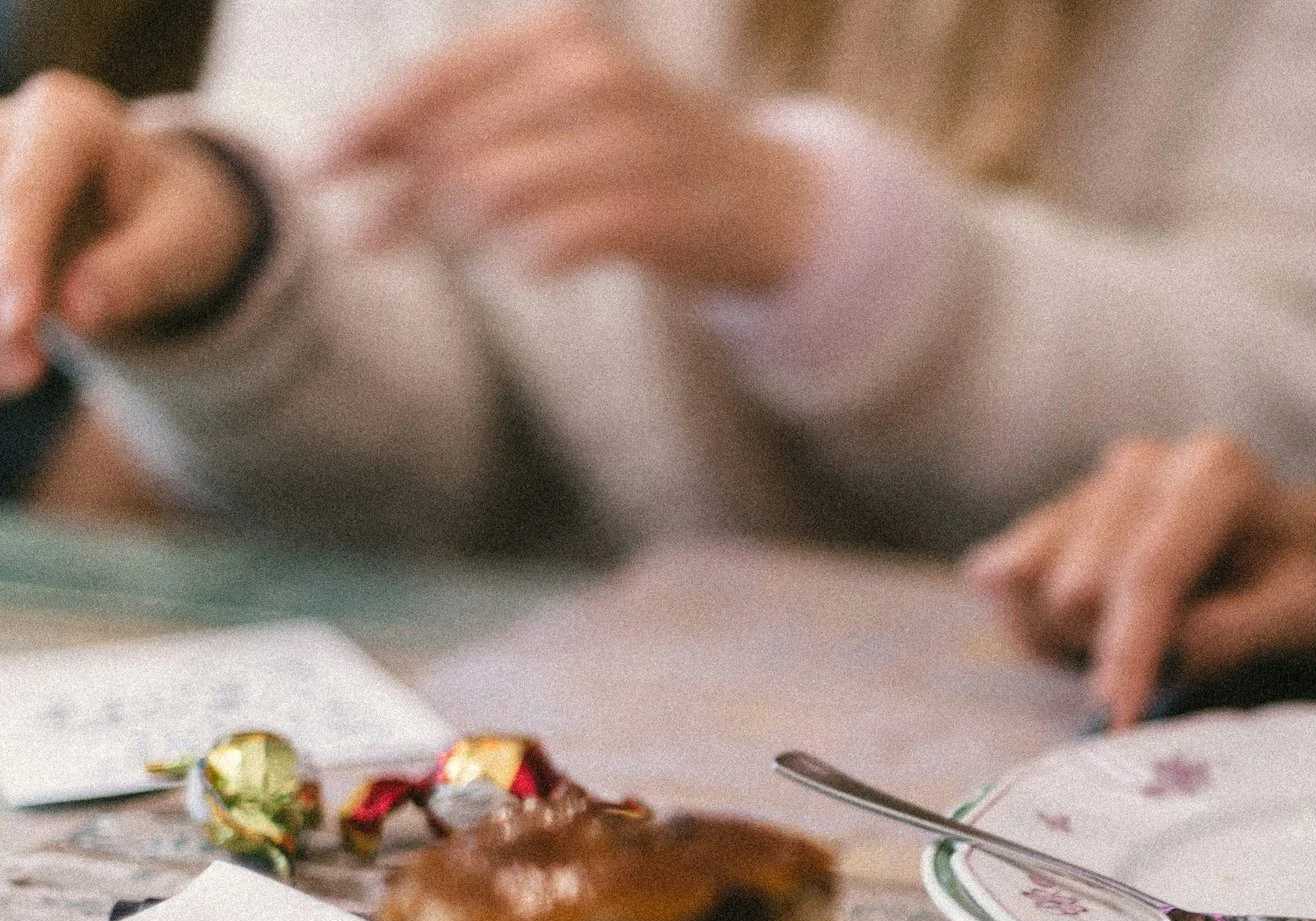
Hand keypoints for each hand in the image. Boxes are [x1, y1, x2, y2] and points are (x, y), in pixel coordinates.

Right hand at [0, 72, 257, 392]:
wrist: (155, 216)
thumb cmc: (176, 220)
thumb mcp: (184, 241)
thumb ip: (138, 270)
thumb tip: (79, 311)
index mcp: (66, 119)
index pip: (27, 187)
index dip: (14, 255)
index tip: (16, 320)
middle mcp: (3, 131)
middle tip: (24, 371)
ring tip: (17, 375)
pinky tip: (6, 372)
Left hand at [322, 3, 816, 290]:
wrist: (768, 194)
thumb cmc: (644, 149)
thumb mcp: (559, 103)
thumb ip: (467, 117)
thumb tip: (354, 154)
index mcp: (558, 33)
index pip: (433, 79)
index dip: (366, 128)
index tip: (319, 172)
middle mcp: (592, 74)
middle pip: (452, 143)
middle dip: (402, 197)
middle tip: (375, 237)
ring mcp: (629, 141)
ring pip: (491, 194)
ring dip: (460, 233)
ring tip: (467, 247)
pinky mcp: (658, 209)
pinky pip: (552, 242)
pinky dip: (526, 258)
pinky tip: (528, 264)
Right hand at [965, 432, 1315, 728]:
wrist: (1294, 543)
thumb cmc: (1303, 578)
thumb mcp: (1305, 612)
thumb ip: (1239, 632)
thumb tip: (1167, 655)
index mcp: (1215, 473)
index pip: (1149, 571)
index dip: (1128, 648)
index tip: (1119, 713)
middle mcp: (1146, 465)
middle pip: (1083, 580)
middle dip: (1106, 648)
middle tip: (1154, 682)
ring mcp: (1097, 484)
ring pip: (1036, 579)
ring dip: (1069, 638)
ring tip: (1128, 653)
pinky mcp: (1064, 512)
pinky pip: (1013, 578)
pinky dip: (1038, 623)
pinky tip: (1084, 638)